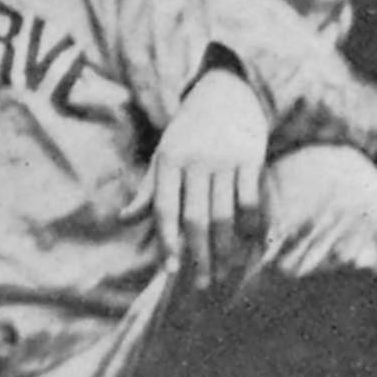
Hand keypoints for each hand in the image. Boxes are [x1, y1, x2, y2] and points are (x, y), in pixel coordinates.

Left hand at [151, 67, 270, 290]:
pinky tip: (250, 245)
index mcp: (167, 161)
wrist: (226, 92)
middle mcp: (194, 161)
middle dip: (198, 255)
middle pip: (195, 218)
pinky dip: (252, 226)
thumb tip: (125, 220)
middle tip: (201, 284)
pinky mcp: (251, 159)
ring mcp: (224, 160)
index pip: (163, 209)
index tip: (171, 272)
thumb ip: (149, 189)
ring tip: (225, 272)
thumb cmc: (189, 132)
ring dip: (225, 249)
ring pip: (225, 215)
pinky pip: (252, 201)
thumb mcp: (163, 154)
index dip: (167, 242)